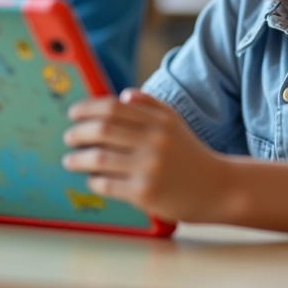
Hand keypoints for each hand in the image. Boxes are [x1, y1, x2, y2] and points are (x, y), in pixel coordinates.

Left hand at [62, 88, 223, 222]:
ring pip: (99, 158)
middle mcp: (153, 140)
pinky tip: (91, 179)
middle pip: (102, 130)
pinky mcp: (145, 193)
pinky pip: (107, 184)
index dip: (87, 108)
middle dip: (77, 133)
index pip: (113, 107)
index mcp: (157, 120)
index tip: (73, 113)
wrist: (219, 188)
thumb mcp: (174, 123)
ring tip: (70, 161)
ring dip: (78, 159)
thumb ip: (150, 105)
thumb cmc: (191, 155)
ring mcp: (148, 167)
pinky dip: (93, 181)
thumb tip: (123, 94)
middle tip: (68, 137)